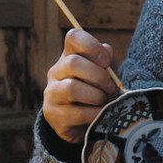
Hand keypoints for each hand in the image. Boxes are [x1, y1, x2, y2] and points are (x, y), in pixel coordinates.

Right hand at [42, 29, 119, 143]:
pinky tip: (100, 115)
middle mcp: (56, 72)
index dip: (92, 46)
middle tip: (110, 87)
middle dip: (98, 76)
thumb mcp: (104, 75)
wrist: (82, 125)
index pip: (73, 37)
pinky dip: (95, 114)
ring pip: (72, 88)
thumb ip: (106, 62)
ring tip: (103, 102)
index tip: (106, 61)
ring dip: (96, 96)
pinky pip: (77, 113)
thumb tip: (106, 50)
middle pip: (73, 63)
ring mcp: (51, 93)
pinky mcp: (53, 115)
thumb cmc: (96, 93)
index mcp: (69, 56)